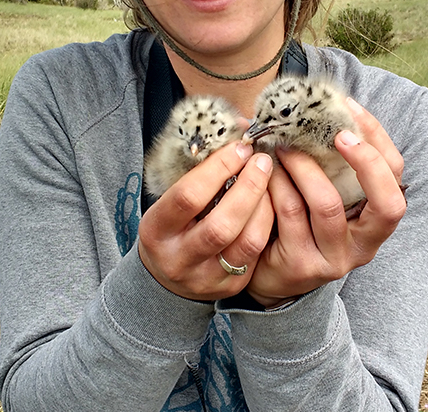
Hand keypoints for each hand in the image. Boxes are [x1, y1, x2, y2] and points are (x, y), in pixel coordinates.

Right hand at [138, 141, 275, 300]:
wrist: (164, 278)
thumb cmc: (170, 228)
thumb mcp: (168, 203)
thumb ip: (197, 177)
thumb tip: (238, 140)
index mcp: (156, 231)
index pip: (188, 197)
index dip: (218, 169)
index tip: (239, 149)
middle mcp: (179, 259)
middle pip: (221, 224)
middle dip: (248, 188)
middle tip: (262, 162)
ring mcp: (206, 278)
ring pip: (246, 242)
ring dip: (264, 206)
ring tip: (269, 181)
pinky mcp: (230, 287)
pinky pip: (257, 254)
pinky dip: (268, 225)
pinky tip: (271, 205)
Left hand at [247, 97, 405, 307]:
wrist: (270, 275)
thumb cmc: (301, 223)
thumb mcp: (326, 196)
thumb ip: (334, 166)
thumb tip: (326, 107)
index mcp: (376, 222)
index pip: (397, 180)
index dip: (378, 143)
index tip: (349, 110)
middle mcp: (364, 245)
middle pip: (388, 204)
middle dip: (365, 162)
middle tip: (336, 133)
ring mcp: (335, 258)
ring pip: (327, 203)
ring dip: (303, 166)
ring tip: (282, 145)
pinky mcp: (302, 264)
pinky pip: (288, 213)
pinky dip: (275, 183)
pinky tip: (263, 168)